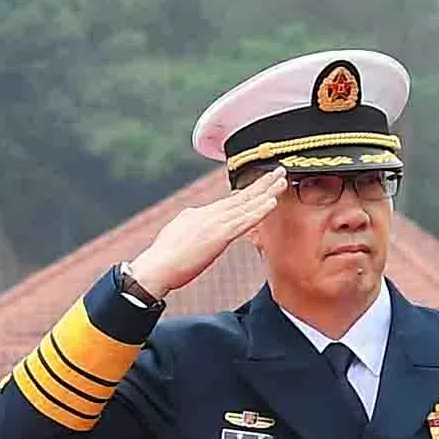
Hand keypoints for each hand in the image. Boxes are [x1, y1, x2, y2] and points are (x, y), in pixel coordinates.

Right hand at [128, 169, 287, 302]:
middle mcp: (210, 213)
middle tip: (280, 171)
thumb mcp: (179, 233)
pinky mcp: (219, 235)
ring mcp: (215, 222)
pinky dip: (259, 210)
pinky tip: (272, 201)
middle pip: (241, 196)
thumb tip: (197, 216)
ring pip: (246, 204)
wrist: (156, 267)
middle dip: (262, 183)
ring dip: (266, 191)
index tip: (263, 184)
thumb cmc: (165, 257)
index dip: (249, 192)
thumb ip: (193, 224)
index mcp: (201, 214)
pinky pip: (244, 221)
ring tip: (282, 180)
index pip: (231, 201)